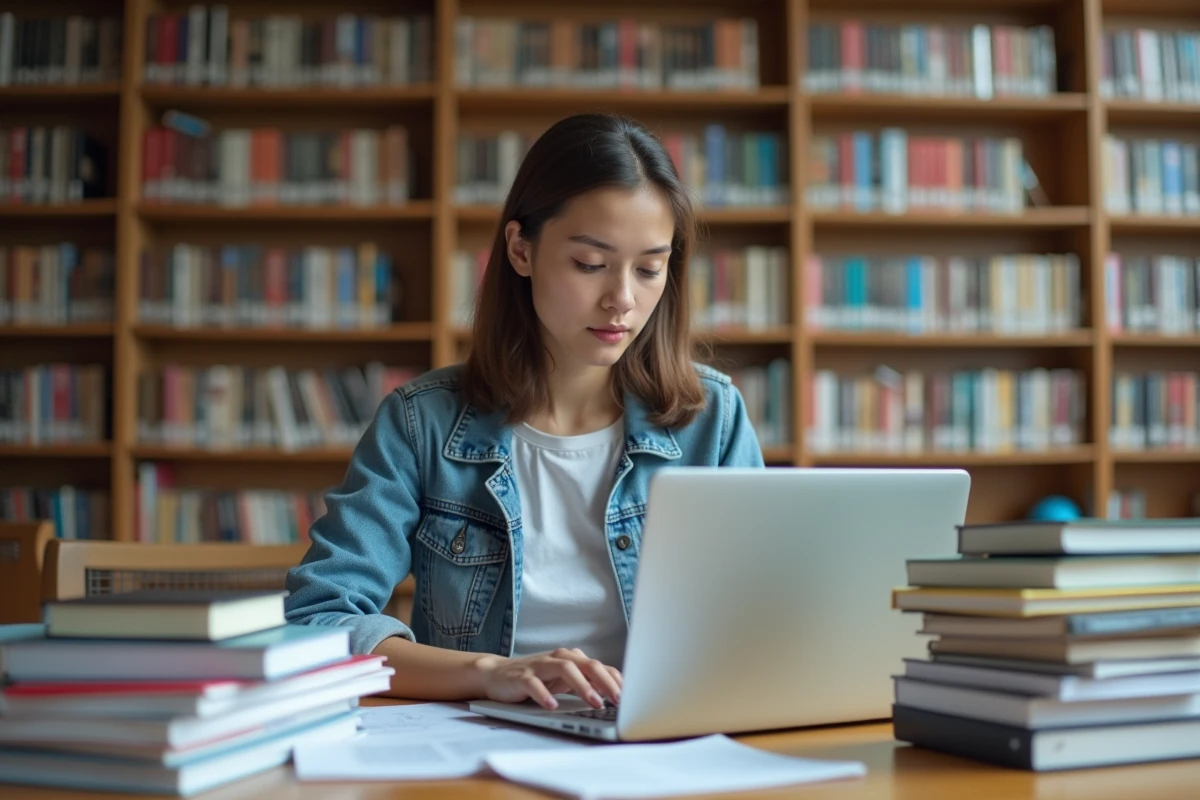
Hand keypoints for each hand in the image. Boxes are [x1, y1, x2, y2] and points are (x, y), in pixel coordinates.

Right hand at [476, 647, 622, 710]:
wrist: (497, 674)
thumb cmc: (536, 678)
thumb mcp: (564, 680)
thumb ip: (586, 683)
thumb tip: (615, 694)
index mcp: (571, 659)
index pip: (599, 667)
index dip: (615, 680)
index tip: (629, 696)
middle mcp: (558, 658)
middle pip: (586, 664)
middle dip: (604, 681)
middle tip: (617, 699)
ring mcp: (539, 666)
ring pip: (565, 669)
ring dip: (582, 686)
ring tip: (594, 702)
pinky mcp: (521, 677)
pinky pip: (534, 684)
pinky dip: (545, 694)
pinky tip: (553, 706)